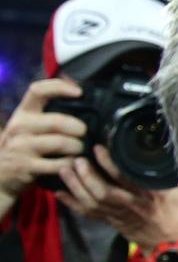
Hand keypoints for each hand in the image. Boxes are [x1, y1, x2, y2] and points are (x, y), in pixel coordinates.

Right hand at [0, 79, 85, 199]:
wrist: (0, 174)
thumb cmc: (23, 146)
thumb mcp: (28, 126)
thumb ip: (47, 113)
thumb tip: (78, 94)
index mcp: (22, 113)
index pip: (38, 90)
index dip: (60, 87)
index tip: (79, 92)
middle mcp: (19, 127)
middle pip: (58, 121)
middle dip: (79, 128)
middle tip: (85, 133)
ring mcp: (21, 147)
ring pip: (62, 143)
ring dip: (78, 147)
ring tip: (80, 149)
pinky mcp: (26, 166)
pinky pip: (60, 164)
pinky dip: (72, 163)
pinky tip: (74, 163)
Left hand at [56, 145, 177, 252]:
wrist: (168, 239)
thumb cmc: (171, 209)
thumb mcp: (173, 187)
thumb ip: (160, 170)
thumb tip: (150, 147)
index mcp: (149, 194)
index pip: (126, 178)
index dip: (109, 163)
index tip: (98, 148)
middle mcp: (132, 205)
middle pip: (104, 192)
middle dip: (87, 176)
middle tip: (76, 160)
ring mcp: (119, 215)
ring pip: (93, 203)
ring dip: (75, 187)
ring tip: (65, 171)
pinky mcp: (110, 222)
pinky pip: (88, 214)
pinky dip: (72, 204)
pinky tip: (60, 193)